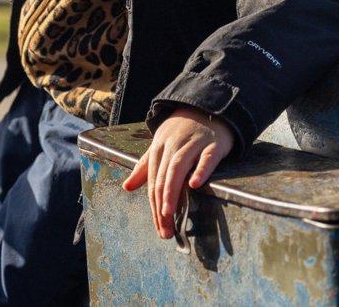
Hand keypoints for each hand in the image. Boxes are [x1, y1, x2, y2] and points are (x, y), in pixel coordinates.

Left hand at [121, 107, 233, 239]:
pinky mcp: (212, 144)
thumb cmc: (181, 133)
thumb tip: (126, 187)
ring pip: (178, 168)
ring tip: (168, 213)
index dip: (153, 206)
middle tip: (165, 231)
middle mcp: (172, 146)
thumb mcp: (160, 147)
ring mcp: (192, 143)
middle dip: (161, 206)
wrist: (205, 108)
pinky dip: (200, 170)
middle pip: (162, 177)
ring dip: (171, 191)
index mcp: (158, 148)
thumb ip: (144, 167)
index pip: (152, 181)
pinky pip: (205, 158)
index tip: (159, 229)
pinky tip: (195, 185)